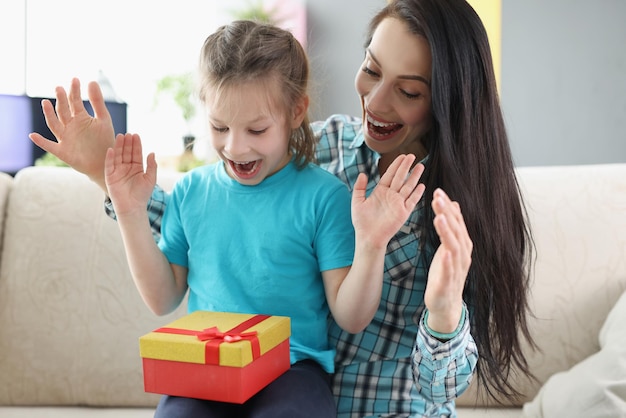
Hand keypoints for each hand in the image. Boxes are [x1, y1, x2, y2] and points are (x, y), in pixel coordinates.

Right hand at [28, 78, 114, 191]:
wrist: (106, 161)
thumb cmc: (104, 140)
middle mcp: (70, 126)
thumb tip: (91, 80)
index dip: (74, 91)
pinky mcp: (63, 152)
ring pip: (55, 124)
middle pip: (63, 110)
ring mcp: (65, 138)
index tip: (75, 79)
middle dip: (61, 99)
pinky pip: (50, 146)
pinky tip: (33, 135)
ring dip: (49, 114)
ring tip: (45, 103)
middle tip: (59, 88)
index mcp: (80, 117)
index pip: (75, 102)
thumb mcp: (103, 120)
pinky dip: (41, 141)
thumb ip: (97, 102)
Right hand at [105, 133, 156, 216]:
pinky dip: (110, 157)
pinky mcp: (110, 176)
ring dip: (119, 146)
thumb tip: (152, 153)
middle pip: (127, 152)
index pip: (136, 153)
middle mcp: (126, 167)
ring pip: (118, 156)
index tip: (136, 135)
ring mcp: (118, 171)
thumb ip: (152, 166)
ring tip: (120, 136)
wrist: (133, 206)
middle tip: (128, 134)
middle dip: (127, 143)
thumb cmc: (142, 194)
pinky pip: (109, 164)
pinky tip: (112, 149)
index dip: (136, 145)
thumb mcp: (150, 178)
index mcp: (136, 167)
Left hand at [351, 154, 424, 248]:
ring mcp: (398, 203)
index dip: (396, 165)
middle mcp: (391, 196)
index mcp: (380, 192)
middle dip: (406, 166)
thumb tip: (362, 174)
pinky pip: (412, 201)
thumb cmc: (362, 222)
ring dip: (414, 176)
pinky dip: (417, 193)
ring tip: (420, 166)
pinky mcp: (403, 212)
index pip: (390, 175)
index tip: (401, 156)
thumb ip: (359, 187)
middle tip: (412, 155)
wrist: (368, 238)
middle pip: (400, 177)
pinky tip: (421, 185)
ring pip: (408, 186)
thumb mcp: (357, 201)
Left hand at [424, 189, 472, 332]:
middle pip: (455, 230)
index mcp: (461, 245)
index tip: (438, 191)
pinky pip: (449, 271)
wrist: (445, 303)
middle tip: (437, 197)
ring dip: (448, 231)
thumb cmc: (445, 272)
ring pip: (453, 247)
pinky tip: (444, 253)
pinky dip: (448, 262)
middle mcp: (462, 255)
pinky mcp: (448, 283)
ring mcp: (457, 269)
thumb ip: (452, 227)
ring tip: (439, 217)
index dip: (448, 207)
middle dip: (447, 213)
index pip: (455, 222)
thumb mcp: (448, 246)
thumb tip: (454, 204)